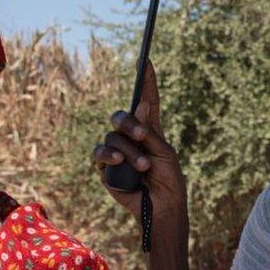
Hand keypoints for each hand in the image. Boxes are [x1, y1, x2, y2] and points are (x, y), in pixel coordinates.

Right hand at [92, 61, 188, 269]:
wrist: (162, 209)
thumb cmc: (169, 182)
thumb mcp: (165, 153)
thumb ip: (150, 131)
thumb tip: (140, 104)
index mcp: (150, 130)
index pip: (147, 101)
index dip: (146, 81)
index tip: (146, 60)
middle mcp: (131, 138)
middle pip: (121, 116)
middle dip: (129, 123)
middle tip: (141, 136)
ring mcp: (117, 153)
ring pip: (112, 137)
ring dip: (127, 150)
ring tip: (143, 165)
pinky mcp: (106, 169)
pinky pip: (100, 154)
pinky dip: (109, 155)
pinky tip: (117, 162)